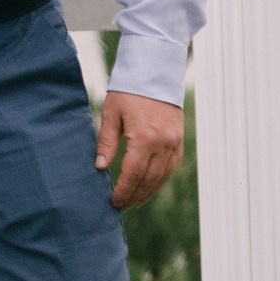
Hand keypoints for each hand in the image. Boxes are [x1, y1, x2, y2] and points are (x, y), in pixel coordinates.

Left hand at [96, 88, 183, 208]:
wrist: (155, 73)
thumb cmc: (128, 92)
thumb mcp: (111, 114)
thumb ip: (106, 142)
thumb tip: (100, 168)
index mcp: (144, 138)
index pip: (133, 174)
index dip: (123, 191)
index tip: (113, 202)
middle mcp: (163, 144)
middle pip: (149, 180)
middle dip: (134, 196)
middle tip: (121, 207)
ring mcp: (174, 144)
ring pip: (162, 177)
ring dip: (148, 192)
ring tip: (133, 202)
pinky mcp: (179, 141)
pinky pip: (171, 168)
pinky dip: (160, 180)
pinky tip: (149, 187)